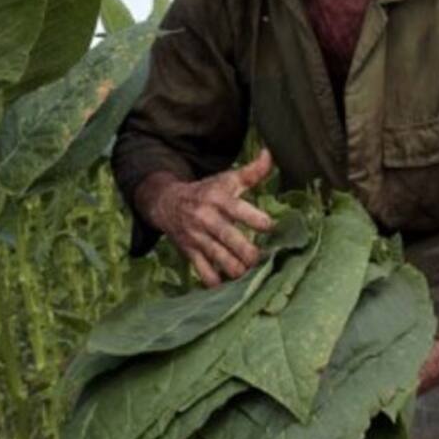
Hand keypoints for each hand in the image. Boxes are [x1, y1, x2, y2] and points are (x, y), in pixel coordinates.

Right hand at [136, 150, 275, 287]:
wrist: (167, 204)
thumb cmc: (206, 191)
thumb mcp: (227, 179)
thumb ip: (253, 172)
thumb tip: (271, 153)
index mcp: (218, 199)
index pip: (239, 210)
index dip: (258, 220)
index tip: (270, 227)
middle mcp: (207, 219)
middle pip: (230, 239)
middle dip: (250, 253)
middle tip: (263, 259)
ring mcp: (197, 238)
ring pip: (220, 260)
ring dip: (238, 270)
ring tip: (251, 274)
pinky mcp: (190, 254)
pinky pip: (204, 273)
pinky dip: (218, 282)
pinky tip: (230, 285)